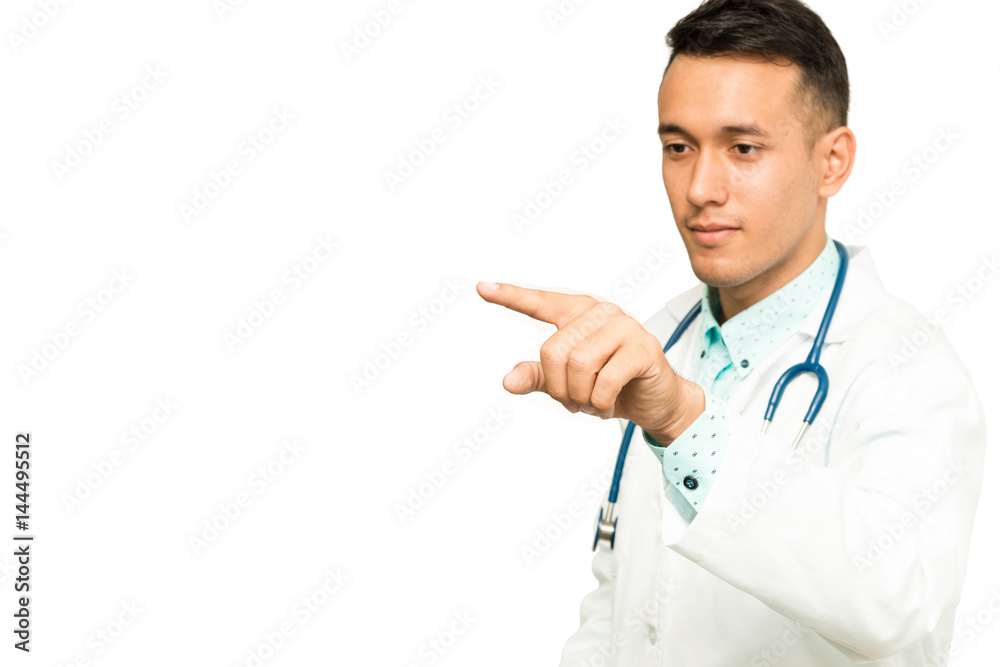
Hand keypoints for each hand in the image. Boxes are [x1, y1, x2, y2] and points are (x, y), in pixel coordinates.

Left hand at [476, 281, 702, 441]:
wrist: (654, 402)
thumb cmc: (610, 386)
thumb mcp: (566, 384)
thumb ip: (537, 377)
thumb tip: (508, 381)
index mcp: (578, 314)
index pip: (540, 303)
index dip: (511, 296)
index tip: (481, 288)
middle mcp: (600, 312)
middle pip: (554, 350)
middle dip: (559, 387)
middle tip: (574, 401)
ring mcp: (624, 326)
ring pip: (579, 364)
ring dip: (580, 396)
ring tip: (591, 403)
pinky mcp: (643, 347)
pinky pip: (605, 379)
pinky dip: (600, 401)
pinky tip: (606, 404)